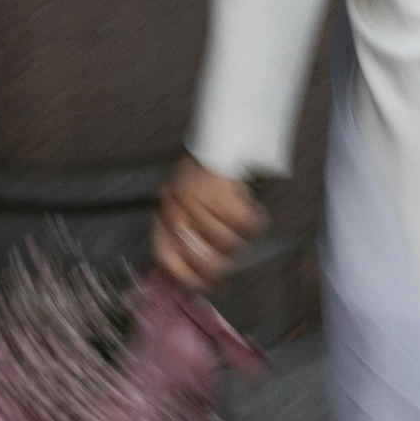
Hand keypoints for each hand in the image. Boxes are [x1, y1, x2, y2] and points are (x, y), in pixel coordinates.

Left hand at [152, 157, 267, 292]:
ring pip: (227, 243)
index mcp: (163, 209)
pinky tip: (255, 214)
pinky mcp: (223, 192)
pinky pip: (246, 225)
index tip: (208, 285)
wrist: (220, 135)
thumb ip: (183, 232)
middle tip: (232, 266)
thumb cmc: (202, 171)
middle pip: (201, 258)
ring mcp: (199, 199)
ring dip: (241, 242)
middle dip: (220, 269)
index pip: (167, 256)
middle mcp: (176, 206)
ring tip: (244, 230)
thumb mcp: (182, 199)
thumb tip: (198, 274)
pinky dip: (256, 222)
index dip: (188, 277)